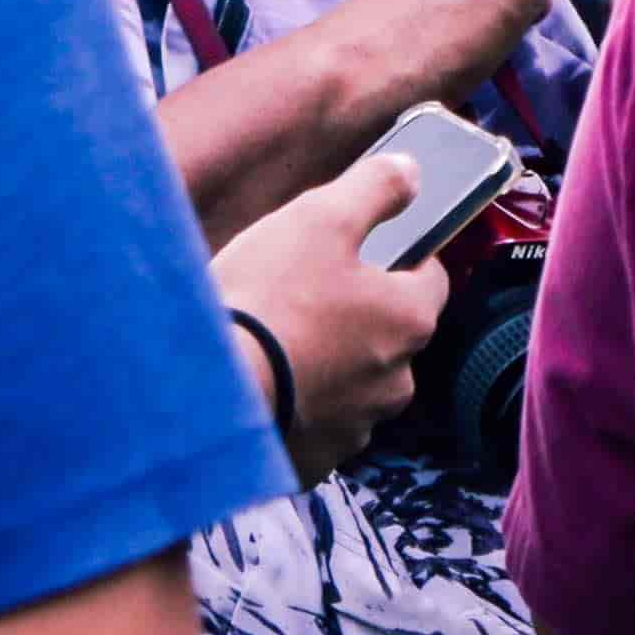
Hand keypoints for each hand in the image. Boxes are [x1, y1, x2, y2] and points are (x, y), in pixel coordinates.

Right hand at [216, 158, 445, 478]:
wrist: (207, 394)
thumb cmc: (267, 300)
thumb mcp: (319, 219)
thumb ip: (373, 191)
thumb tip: (412, 173)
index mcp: (410, 319)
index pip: (428, 279)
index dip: (396, 259)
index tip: (356, 253)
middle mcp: (398, 380)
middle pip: (388, 334)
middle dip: (355, 315)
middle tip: (297, 295)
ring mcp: (357, 426)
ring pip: (352, 382)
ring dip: (325, 364)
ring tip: (271, 344)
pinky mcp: (316, 460)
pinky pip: (315, 423)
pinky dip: (296, 405)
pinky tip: (259, 385)